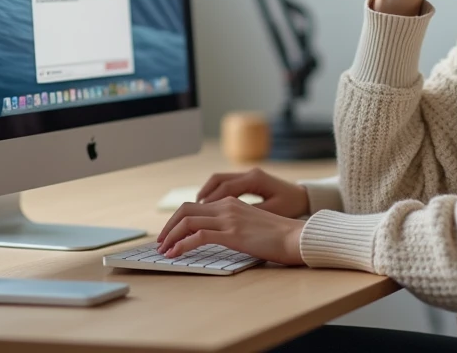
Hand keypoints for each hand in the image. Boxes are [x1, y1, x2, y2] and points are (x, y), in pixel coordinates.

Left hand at [156, 197, 306, 265]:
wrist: (296, 237)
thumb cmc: (279, 236)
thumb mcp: (252, 224)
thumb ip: (234, 225)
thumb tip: (216, 237)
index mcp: (231, 202)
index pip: (195, 206)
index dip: (177, 220)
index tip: (170, 234)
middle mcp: (227, 206)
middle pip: (186, 210)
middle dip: (168, 226)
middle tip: (160, 242)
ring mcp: (229, 219)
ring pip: (187, 221)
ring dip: (170, 236)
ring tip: (164, 251)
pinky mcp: (232, 234)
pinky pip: (197, 237)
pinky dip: (181, 245)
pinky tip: (175, 254)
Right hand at [196, 167, 310, 218]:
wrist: (305, 198)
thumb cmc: (292, 206)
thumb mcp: (272, 212)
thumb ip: (250, 213)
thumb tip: (228, 221)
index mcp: (255, 179)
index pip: (224, 188)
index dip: (209, 202)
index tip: (197, 215)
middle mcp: (249, 174)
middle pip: (216, 181)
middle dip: (201, 197)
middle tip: (188, 214)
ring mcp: (248, 175)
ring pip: (218, 180)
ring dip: (205, 195)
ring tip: (194, 212)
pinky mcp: (249, 181)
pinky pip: (225, 184)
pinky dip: (213, 194)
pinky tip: (208, 209)